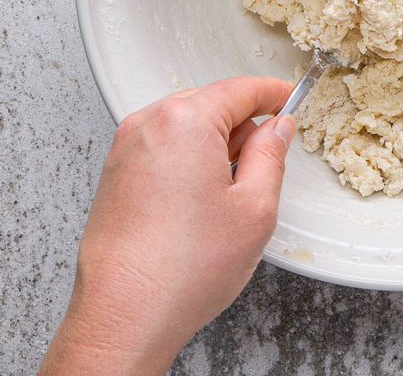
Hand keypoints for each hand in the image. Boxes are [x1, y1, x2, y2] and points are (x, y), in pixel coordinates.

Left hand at [40, 77, 294, 375]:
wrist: (124, 314)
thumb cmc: (181, 269)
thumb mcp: (254, 208)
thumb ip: (271, 155)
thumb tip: (277, 130)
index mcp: (185, 122)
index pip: (240, 88)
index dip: (272, 93)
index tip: (288, 98)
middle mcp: (148, 126)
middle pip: (209, 104)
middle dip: (241, 126)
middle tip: (265, 161)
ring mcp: (125, 150)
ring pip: (184, 128)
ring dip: (213, 147)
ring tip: (228, 196)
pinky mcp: (114, 175)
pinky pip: (161, 149)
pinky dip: (186, 162)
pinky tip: (198, 205)